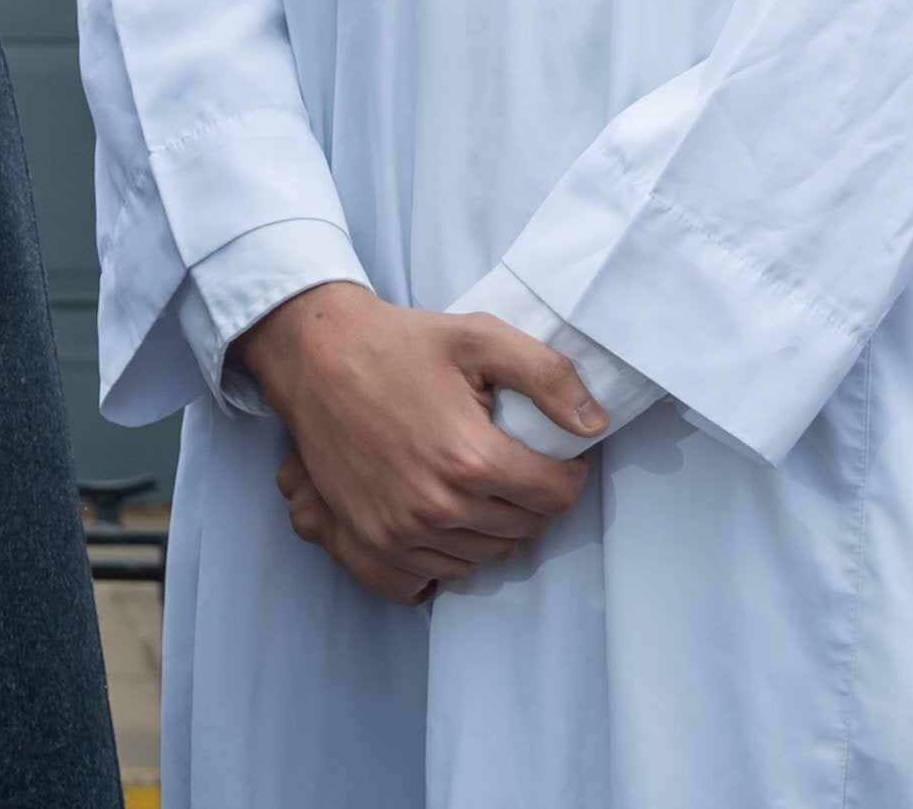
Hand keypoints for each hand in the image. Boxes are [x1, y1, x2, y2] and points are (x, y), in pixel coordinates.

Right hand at [235, 283, 606, 604]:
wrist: (317, 358)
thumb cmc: (401, 344)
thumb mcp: (479, 336)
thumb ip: (548, 376)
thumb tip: (595, 425)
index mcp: (471, 458)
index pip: (556, 497)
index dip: (568, 474)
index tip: (558, 455)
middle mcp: (439, 506)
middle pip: (526, 530)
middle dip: (536, 500)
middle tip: (522, 466)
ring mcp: (403, 531)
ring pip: (487, 557)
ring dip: (500, 529)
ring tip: (489, 488)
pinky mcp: (375, 541)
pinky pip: (440, 575)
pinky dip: (458, 553)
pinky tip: (455, 518)